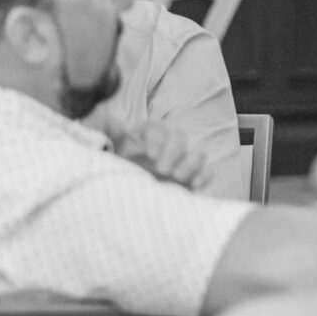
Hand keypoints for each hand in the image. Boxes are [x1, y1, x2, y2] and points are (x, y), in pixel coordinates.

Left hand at [105, 117, 226, 191]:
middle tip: (161, 170)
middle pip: (179, 137)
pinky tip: (194, 185)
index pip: (157, 128)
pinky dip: (204, 175)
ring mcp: (182, 162)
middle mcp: (167, 146)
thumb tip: (110, 119)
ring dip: (190, 163)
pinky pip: (207, 171)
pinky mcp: (193, 177)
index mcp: (147, 136)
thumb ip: (109, 133)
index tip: (149, 155)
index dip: (156, 139)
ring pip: (197, 152)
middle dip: (173, 152)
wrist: (125, 195)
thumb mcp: (109, 150)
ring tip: (176, 177)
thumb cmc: (118, 170)